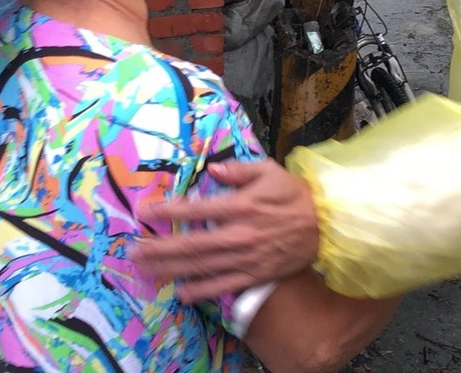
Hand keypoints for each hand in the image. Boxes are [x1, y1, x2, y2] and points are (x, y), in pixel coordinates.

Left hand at [133, 160, 319, 300]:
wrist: (326, 224)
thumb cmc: (295, 194)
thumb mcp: (269, 171)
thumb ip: (239, 169)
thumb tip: (213, 168)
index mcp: (240, 206)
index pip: (195, 209)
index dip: (167, 211)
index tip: (144, 212)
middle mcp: (238, 234)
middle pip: (191, 243)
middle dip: (159, 248)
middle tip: (133, 252)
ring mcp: (246, 258)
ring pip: (201, 266)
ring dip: (171, 269)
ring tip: (146, 271)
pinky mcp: (255, 274)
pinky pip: (223, 285)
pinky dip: (201, 290)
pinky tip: (180, 292)